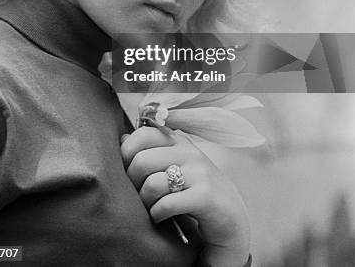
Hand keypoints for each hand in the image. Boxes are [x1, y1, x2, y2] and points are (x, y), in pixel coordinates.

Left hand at [121, 125, 249, 266]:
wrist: (232, 219)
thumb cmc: (195, 192)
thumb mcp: (174, 167)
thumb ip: (151, 152)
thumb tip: (122, 139)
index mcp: (180, 142)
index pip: (143, 134)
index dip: (127, 154)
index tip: (128, 171)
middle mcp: (190, 153)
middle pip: (142, 160)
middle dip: (132, 182)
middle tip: (138, 195)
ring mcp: (200, 173)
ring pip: (152, 183)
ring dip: (144, 202)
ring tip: (150, 208)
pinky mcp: (205, 196)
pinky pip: (167, 204)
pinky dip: (157, 214)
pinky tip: (160, 217)